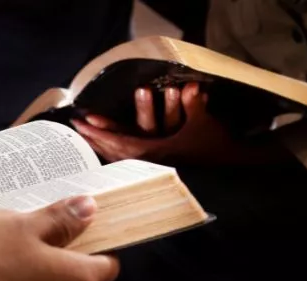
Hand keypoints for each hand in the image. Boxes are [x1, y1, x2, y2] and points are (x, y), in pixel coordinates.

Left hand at [72, 83, 284, 164]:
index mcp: (157, 154)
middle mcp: (150, 163)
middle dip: (93, 138)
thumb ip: (194, 105)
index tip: (82, 123)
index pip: (120, 143)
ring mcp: (152, 168)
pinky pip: (127, 161)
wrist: (230, 168)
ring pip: (118, 159)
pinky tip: (105, 148)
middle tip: (76, 126)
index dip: (100, 133)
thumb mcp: (204, 124)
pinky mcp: (156, 169)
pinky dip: (113, 152)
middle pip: (113, 152)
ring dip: (100, 145)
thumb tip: (190, 85)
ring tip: (85, 135)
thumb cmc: (216, 146)